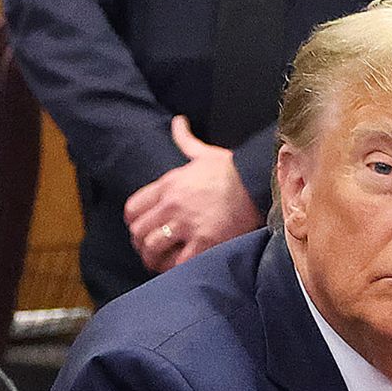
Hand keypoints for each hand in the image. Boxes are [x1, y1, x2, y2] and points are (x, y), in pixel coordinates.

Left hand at [124, 115, 264, 272]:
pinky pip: (178, 263)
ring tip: (163, 263)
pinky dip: (176, 269)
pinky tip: (181, 267)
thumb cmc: (233, 171)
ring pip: (153, 249)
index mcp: (168, 185)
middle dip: (143, 244)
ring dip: (155, 259)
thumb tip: (178, 122)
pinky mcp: (205, 242)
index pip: (132, 209)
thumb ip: (185, 140)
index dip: (135, 223)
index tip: (144, 229)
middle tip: (152, 251)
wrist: (259, 183)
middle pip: (139, 232)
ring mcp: (187, 225)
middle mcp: (173, 205)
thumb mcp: (204, 153)